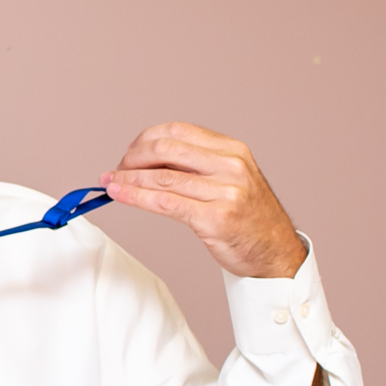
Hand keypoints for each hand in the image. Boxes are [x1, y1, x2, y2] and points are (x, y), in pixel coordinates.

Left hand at [101, 123, 305, 278]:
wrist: (276, 253)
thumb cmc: (249, 219)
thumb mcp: (231, 180)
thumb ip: (197, 167)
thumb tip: (148, 162)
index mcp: (233, 150)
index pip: (178, 131)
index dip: (146, 140)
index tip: (129, 153)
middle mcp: (231, 166)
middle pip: (166, 149)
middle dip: (132, 158)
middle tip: (116, 170)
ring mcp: (225, 192)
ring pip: (161, 178)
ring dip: (127, 179)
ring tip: (109, 183)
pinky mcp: (215, 219)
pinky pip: (165, 203)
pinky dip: (136, 197)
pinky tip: (119, 194)